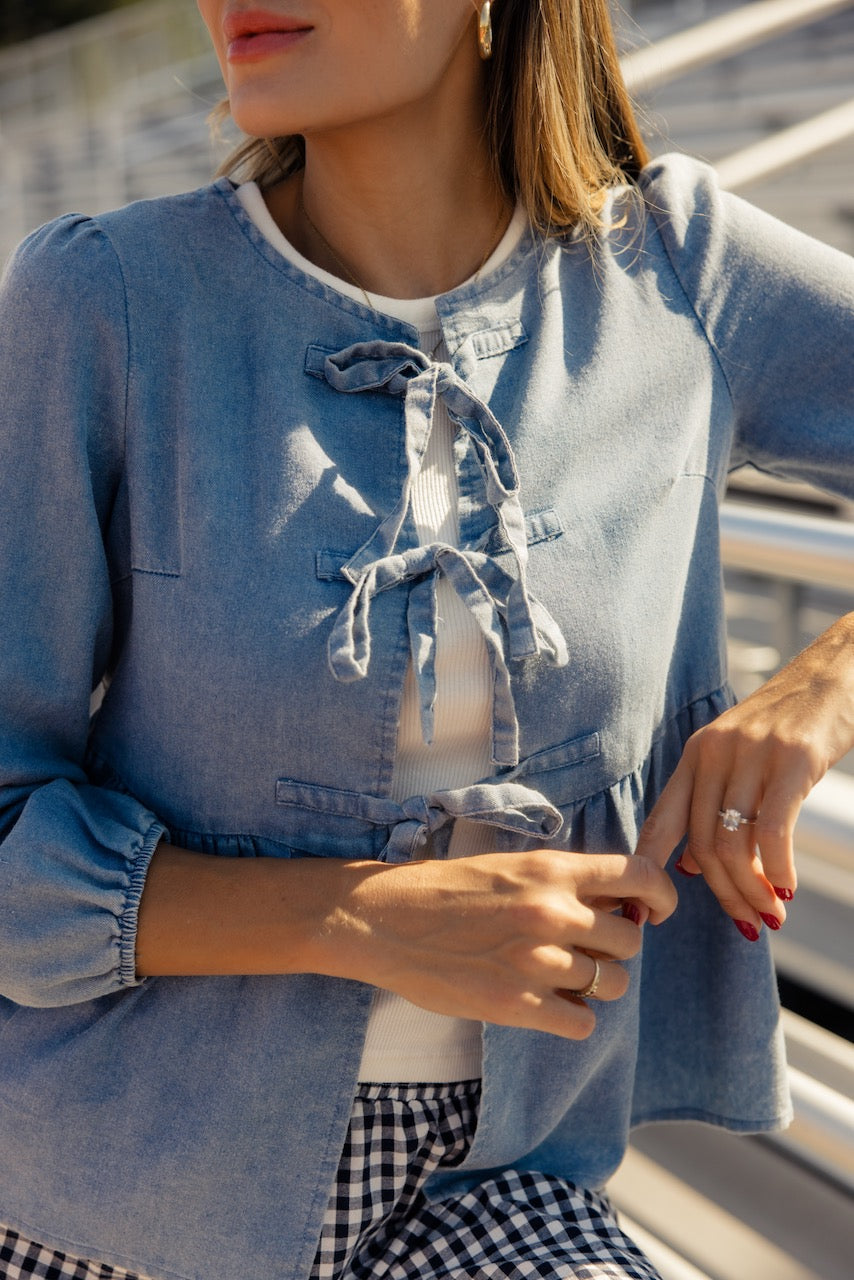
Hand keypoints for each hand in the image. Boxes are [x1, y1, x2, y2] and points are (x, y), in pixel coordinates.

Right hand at [310, 849, 676, 1038]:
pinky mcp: (517, 1006)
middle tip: (586, 948)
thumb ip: (563, 883)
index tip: (654, 911)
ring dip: (596, 983)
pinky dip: (573, 1018)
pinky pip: (582, 1023)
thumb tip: (621, 905)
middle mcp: (552, 912)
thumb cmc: (442, 890)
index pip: (639, 877)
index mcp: (551, 870)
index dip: (659, 896)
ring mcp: (537, 962)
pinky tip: (548, 1005)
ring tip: (562, 976)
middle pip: (631, 939)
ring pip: (612, 984)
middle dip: (616, 946)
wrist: (382, 920)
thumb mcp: (509, 867)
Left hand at [635, 613, 853, 938]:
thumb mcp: (739, 757)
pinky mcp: (793, 758)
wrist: (835, 674)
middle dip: (724, 894)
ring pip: (734, 843)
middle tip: (749, 924)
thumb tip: (692, 868)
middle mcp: (714, 753)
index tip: (644, 916)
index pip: (661, 822)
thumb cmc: (789, 725)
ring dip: (752, 891)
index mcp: (696, 755)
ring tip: (772, 915)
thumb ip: (713, 805)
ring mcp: (752, 754)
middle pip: (702, 844)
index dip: (647, 872)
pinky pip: (773, 830)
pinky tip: (787, 888)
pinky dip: (778, 869)